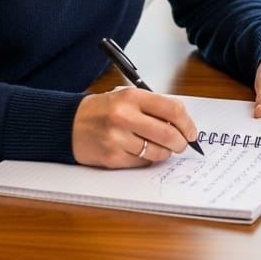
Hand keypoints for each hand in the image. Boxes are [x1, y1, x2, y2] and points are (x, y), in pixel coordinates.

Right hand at [72, 87, 198, 168]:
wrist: (69, 124)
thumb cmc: (102, 110)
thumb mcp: (127, 97)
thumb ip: (154, 107)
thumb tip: (183, 123)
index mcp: (132, 97)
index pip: (173, 110)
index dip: (188, 123)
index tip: (192, 131)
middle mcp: (125, 116)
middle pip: (169, 134)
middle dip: (181, 143)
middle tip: (181, 144)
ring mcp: (118, 138)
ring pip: (158, 152)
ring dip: (165, 152)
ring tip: (161, 147)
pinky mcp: (112, 157)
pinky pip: (142, 162)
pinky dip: (147, 159)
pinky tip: (140, 151)